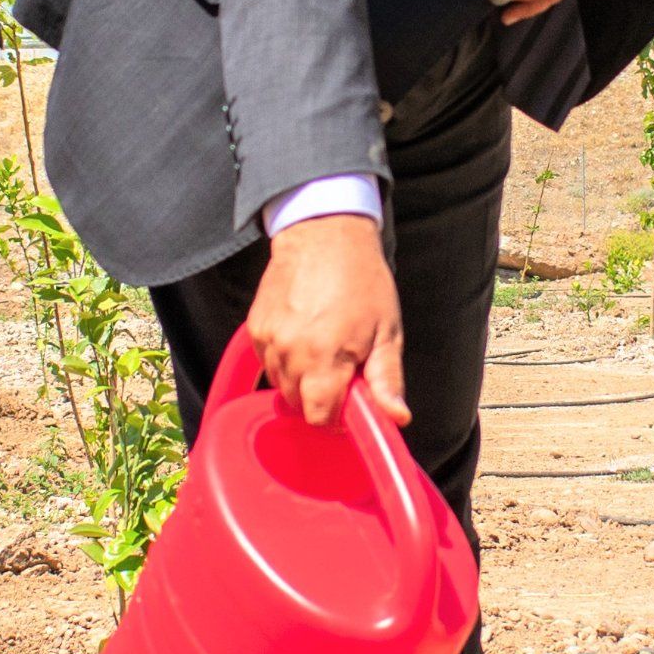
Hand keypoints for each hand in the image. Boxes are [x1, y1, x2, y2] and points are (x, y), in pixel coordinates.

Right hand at [249, 212, 405, 429]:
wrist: (325, 235)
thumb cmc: (362, 281)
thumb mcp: (387, 332)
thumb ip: (387, 380)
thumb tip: (397, 418)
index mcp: (325, 358)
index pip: (319, 417)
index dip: (337, 417)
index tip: (350, 401)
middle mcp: (290, 353)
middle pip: (299, 404)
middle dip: (321, 397)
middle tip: (342, 369)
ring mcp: (268, 340)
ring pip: (281, 385)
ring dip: (301, 380)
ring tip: (324, 348)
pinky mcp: (255, 328)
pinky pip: (268, 362)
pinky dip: (284, 359)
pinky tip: (304, 337)